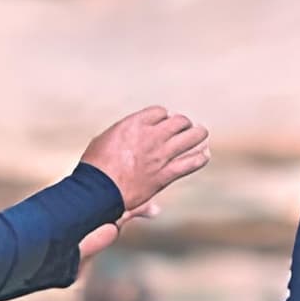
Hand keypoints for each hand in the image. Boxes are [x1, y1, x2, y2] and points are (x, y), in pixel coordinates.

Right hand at [80, 105, 210, 212]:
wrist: (97, 189)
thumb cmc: (94, 166)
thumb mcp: (103, 143)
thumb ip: (119, 143)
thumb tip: (125, 154)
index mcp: (134, 123)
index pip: (159, 112)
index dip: (164, 116)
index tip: (164, 120)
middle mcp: (151, 136)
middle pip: (179, 121)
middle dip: (183, 123)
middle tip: (185, 126)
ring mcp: (160, 155)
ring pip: (190, 137)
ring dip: (197, 134)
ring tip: (201, 134)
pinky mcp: (165, 174)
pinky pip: (191, 162)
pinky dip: (200, 157)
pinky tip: (205, 154)